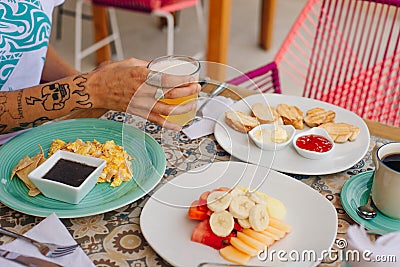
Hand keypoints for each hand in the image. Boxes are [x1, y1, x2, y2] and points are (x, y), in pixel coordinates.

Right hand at [86, 58, 200, 129]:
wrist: (96, 90)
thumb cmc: (111, 75)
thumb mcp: (131, 63)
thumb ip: (149, 66)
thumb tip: (163, 69)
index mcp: (141, 76)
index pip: (168, 79)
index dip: (183, 80)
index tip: (192, 78)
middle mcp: (143, 91)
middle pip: (171, 94)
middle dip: (188, 92)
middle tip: (196, 88)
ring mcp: (141, 104)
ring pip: (168, 109)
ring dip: (183, 108)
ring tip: (193, 104)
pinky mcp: (138, 113)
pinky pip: (156, 121)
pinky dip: (169, 125)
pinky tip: (178, 125)